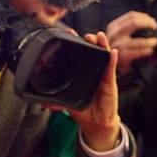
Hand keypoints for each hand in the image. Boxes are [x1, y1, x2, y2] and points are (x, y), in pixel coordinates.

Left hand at [54, 31, 120, 151]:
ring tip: (99, 37)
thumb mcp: (68, 104)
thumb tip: (44, 103)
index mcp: (82, 74)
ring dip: (102, 45)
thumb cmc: (85, 110)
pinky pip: (111, 69)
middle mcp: (93, 72)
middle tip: (85, 35)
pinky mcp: (110, 82)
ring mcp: (102, 76)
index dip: (76, 43)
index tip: (69, 33)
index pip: (79, 55)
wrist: (97, 123)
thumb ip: (58, 103)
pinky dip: (112, 59)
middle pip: (93, 52)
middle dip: (90, 40)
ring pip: (103, 57)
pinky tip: (112, 52)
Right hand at [105, 11, 156, 73]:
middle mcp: (114, 34)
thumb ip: (128, 26)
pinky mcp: (123, 56)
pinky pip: (140, 52)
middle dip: (148, 24)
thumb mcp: (117, 34)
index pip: (131, 16)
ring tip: (155, 41)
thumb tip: (149, 20)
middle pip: (135, 23)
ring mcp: (119, 45)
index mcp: (113, 26)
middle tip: (155, 27)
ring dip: (151, 41)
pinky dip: (148, 50)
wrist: (108, 63)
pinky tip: (151, 50)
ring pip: (140, 41)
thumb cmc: (117, 47)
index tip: (152, 20)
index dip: (144, 17)